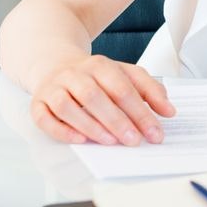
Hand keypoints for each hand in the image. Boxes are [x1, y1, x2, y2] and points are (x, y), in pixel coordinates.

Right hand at [30, 55, 175, 144]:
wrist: (55, 64)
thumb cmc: (95, 76)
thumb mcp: (124, 74)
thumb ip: (149, 90)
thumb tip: (169, 111)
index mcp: (100, 65)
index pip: (123, 88)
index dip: (141, 112)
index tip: (155, 133)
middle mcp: (75, 74)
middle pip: (96, 96)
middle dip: (118, 121)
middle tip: (134, 141)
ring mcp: (54, 88)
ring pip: (69, 107)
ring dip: (91, 126)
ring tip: (110, 142)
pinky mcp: (37, 103)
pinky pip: (45, 118)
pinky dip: (62, 130)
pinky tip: (79, 140)